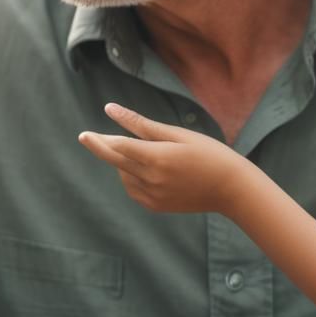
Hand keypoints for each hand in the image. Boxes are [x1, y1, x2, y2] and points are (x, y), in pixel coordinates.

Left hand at [78, 102, 254, 214]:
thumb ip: (141, 124)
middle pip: (115, 162)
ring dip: (124, 162)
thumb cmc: (208, 153)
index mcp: (156, 158)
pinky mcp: (156, 206)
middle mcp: (151, 179)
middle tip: (86, 138)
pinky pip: (134, 189)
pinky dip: (132, 178)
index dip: (99, 140)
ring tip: (147, 151)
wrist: (231, 188)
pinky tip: (148, 169)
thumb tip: (111, 110)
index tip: (84, 135)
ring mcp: (153, 196)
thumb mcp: (177, 134)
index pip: (117, 147)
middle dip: (101, 148)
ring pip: (124, 175)